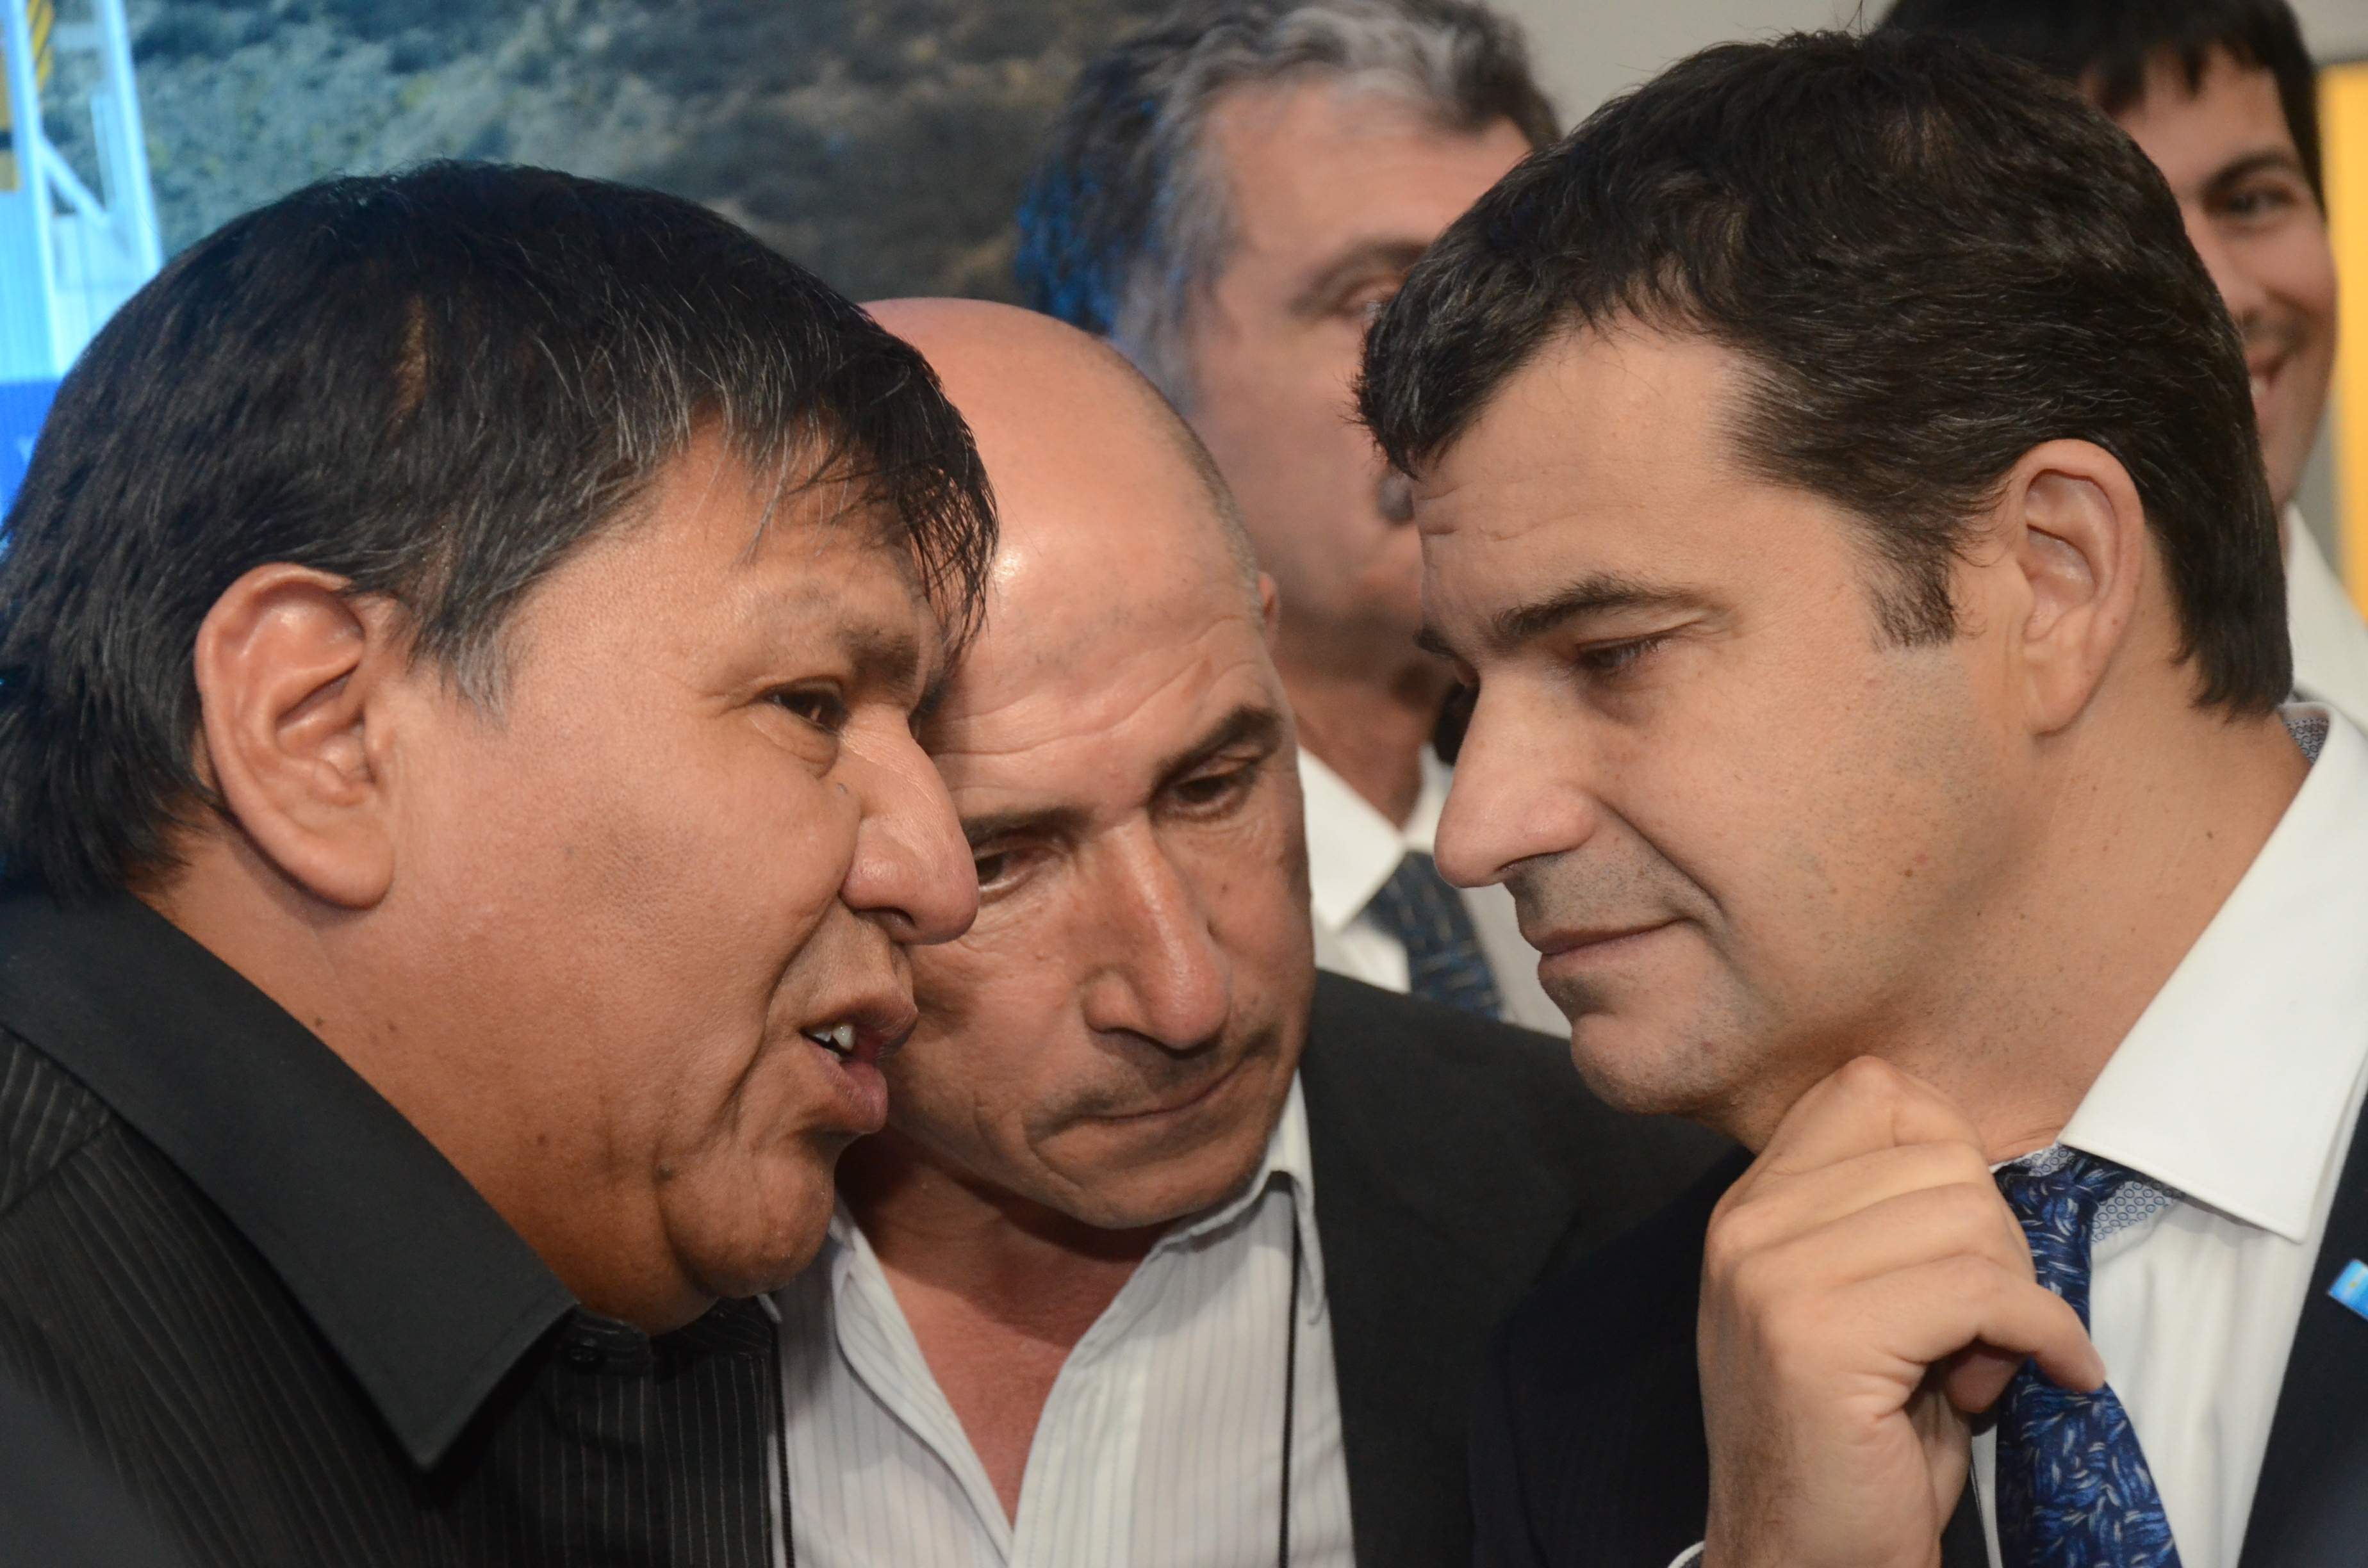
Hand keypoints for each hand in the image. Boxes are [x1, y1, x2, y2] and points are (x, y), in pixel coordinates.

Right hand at [1696, 1058, 2102, 1567]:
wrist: (1797, 1565)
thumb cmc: (1851, 1450)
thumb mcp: (1858, 1309)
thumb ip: (1889, 1226)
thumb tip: (1980, 1172)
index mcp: (1751, 1208)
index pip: (1873, 1090)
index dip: (1951, 1151)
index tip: (1971, 1237)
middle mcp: (1748, 1227)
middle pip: (1938, 1155)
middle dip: (1998, 1241)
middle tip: (1985, 1328)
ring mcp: (1772, 1277)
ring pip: (1966, 1220)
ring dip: (2015, 1296)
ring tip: (1986, 1363)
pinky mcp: (1818, 1338)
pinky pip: (1984, 1294)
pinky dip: (2047, 1336)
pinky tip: (2054, 1375)